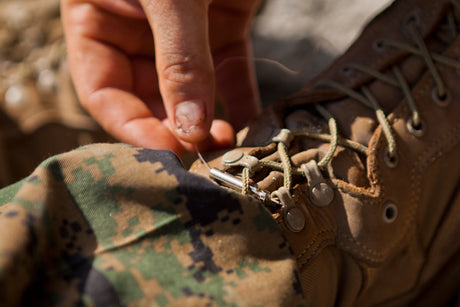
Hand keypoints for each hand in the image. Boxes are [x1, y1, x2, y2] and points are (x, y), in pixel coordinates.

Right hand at [61, 0, 261, 155]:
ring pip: (192, 93)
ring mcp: (183, 33)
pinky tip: (253, 125)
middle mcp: (137, 33)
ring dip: (209, 122)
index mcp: (97, 22)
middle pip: (150, 99)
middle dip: (176, 130)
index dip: (132, 127)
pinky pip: (231, 73)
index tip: (167, 149)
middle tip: (204, 154)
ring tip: (230, 146)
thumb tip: (189, 129)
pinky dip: (242, 100)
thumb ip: (178, 59)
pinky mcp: (224, 27)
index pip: (104, 92)